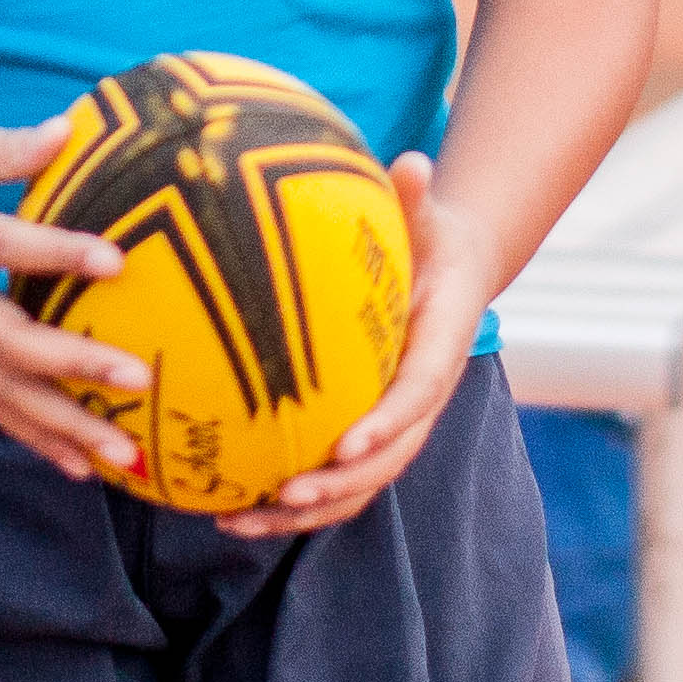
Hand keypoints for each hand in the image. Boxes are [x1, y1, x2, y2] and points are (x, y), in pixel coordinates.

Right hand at [0, 104, 149, 479]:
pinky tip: (75, 461)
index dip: (58, 254)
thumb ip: (3, 147)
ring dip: (61, 426)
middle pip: (5, 343)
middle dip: (74, 366)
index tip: (118, 262)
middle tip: (139, 380)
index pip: (2, 245)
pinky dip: (30, 431)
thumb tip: (71, 129)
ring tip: (123, 456)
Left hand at [221, 153, 474, 540]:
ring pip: (357, 485)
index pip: (415, 396)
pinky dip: (287, 505)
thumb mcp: (428, 216)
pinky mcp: (367, 434)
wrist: (455, 275)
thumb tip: (410, 162)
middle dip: (339, 484)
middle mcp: (422, 398)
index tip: (345, 443)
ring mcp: (396, 423)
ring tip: (239, 519)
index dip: (384, 424)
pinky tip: (227, 509)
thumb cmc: (431, 239)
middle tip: (288, 493)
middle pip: (388, 459)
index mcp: (438, 349)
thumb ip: (415, 199)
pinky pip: (332, 480)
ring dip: (304, 513)